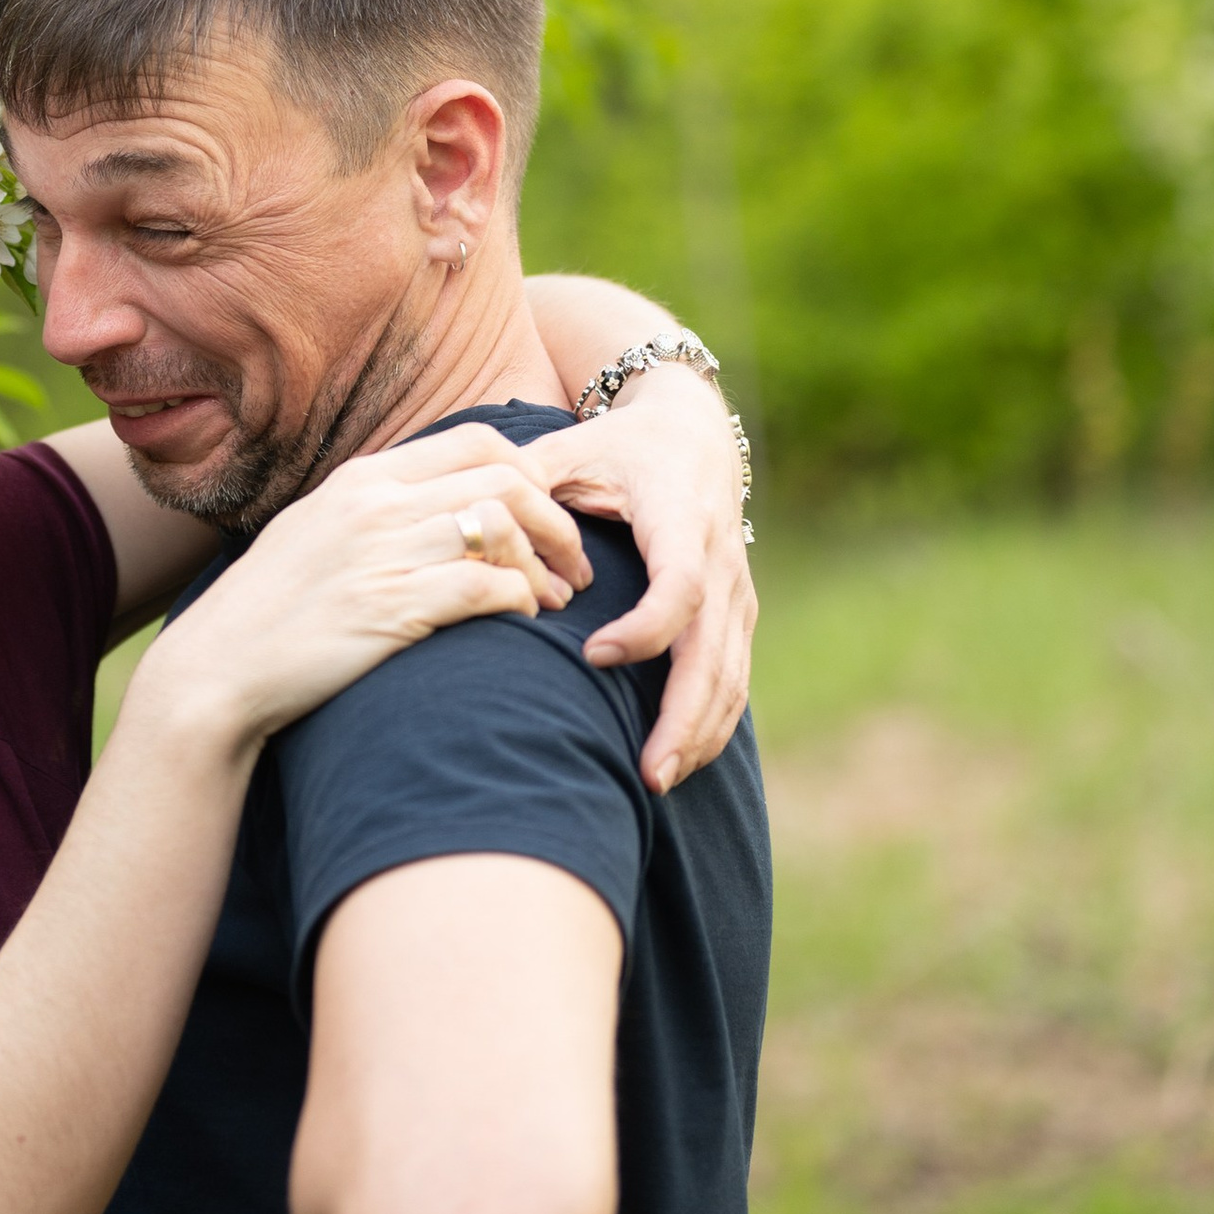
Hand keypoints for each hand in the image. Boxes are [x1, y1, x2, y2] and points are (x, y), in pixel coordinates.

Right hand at [140, 425, 589, 753]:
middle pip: (506, 479)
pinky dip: (520, 599)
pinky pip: (485, 586)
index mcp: (365, 476)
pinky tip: (524, 618)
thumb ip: (377, 507)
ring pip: (504, 528)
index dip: (531, 472)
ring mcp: (383, 552)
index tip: (546, 513)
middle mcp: (378, 503)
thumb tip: (442, 502)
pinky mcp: (392, 607)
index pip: (477, 442)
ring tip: (554, 599)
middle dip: (556, 519)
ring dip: (546, 565)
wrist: (219, 667)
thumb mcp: (317, 529)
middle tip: (573, 562)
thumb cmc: (273, 608)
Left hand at [508, 365, 753, 791]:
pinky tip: (679, 762)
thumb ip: (526, 478)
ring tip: (655, 783)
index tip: (594, 657)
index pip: (679, 586)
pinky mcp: (737, 613)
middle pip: (715, 652)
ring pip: (731, 675)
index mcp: (681, 518)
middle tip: (647, 774)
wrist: (695, 431)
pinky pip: (734, 677)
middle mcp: (720, 560)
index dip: (644, 629)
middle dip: (684, 717)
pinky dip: (711, 723)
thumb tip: (476, 516)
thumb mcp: (573, 447)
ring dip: (699, 733)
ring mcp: (736, 591)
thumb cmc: (620, 444)